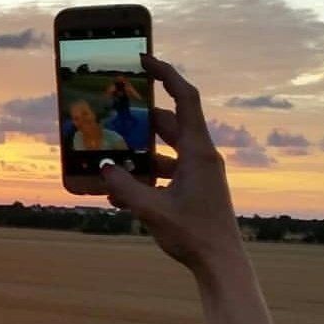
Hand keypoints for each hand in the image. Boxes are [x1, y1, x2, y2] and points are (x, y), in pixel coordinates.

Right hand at [102, 53, 244, 273]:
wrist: (220, 263)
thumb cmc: (193, 235)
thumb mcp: (152, 209)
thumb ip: (124, 187)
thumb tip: (103, 167)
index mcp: (198, 152)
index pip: (184, 99)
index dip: (166, 75)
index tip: (144, 61)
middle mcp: (201, 157)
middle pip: (169, 123)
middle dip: (140, 119)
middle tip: (114, 112)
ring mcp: (199, 173)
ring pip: (165, 149)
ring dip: (139, 152)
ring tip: (109, 156)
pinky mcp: (193, 188)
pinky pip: (165, 171)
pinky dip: (144, 174)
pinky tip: (119, 191)